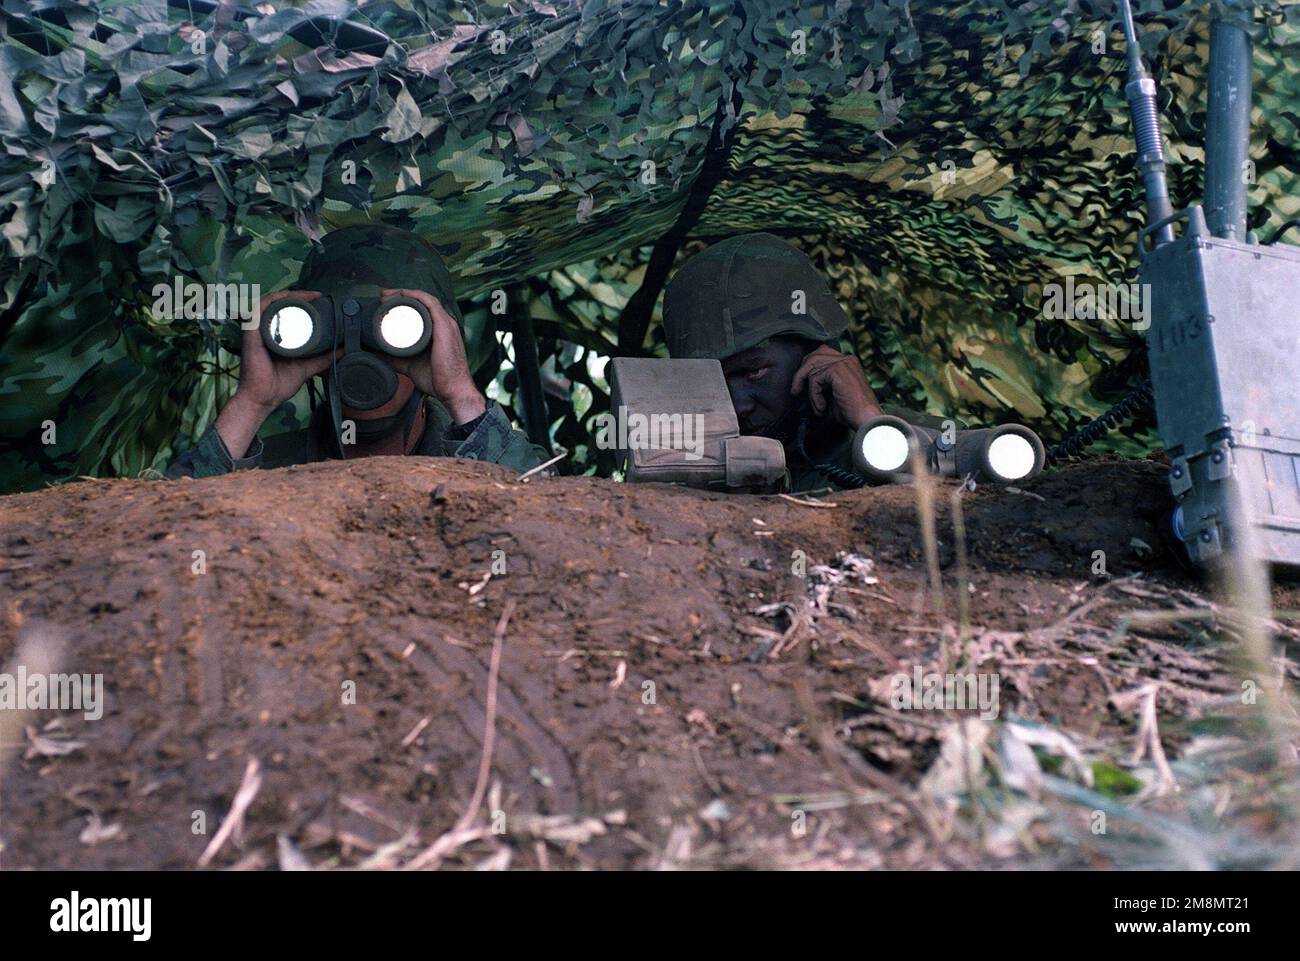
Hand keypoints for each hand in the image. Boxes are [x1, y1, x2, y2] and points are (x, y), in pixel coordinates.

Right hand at [215, 292, 338, 458]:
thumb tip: (344, 350)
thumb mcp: (307, 367)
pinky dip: (272, 301)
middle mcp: (264, 329)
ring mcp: (256, 330)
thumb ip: (323, 359)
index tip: (320, 299)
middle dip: (298, 295)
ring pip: (270, 302)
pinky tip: (286, 298)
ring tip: (307, 295)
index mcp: (275, 334)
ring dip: (288, 295)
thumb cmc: (278, 384)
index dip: (301, 301)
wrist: (263, 399)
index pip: (286, 310)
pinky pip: (258, 309)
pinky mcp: (251, 333)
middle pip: (279, 303)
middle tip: (318, 296)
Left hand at [383, 288, 486, 424]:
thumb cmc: (439, 379)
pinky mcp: (444, 326)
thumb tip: (377, 354)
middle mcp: (445, 323)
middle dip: (401, 295)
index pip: (422, 308)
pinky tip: (402, 295)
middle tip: (383, 296)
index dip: (404, 302)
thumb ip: (396, 359)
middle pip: (422, 301)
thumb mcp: (411, 364)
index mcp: (440, 330)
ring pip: (424, 299)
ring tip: (388, 296)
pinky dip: (416, 296)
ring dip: (405, 293)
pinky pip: (430, 303)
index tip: (385, 302)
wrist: (453, 390)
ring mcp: (446, 323)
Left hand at [790, 345, 881, 430]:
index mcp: (847, 362)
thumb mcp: (833, 394)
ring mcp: (843, 363)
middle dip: (801, 373)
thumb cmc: (852, 412)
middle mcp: (846, 359)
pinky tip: (822, 407)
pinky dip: (814, 396)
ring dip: (810, 391)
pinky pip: (815, 379)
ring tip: (818, 407)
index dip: (808, 368)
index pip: (821, 354)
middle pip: (814, 356)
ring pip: (812, 368)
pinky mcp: (838, 370)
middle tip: (796, 390)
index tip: (800, 385)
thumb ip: (821, 385)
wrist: (866, 419)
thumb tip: (801, 385)